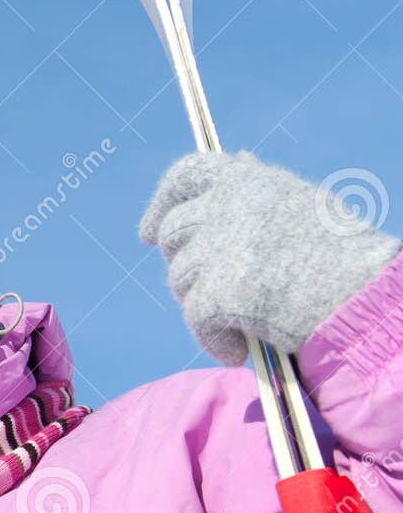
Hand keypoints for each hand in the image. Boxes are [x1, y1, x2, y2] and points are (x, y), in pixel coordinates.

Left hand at [139, 150, 400, 365]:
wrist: (364, 298)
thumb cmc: (341, 255)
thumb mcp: (299, 204)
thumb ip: (258, 189)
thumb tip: (235, 162)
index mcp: (247, 179)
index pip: (186, 175)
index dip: (162, 202)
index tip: (147, 232)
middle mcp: (226, 206)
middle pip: (174, 233)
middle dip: (184, 263)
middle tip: (205, 289)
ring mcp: (218, 248)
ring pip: (180, 278)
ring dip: (201, 303)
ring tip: (239, 320)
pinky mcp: (218, 291)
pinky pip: (195, 317)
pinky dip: (213, 338)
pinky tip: (237, 350)